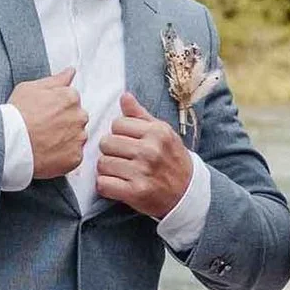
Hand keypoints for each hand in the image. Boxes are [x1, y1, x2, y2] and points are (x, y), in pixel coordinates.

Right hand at [10, 69, 88, 180]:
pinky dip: (64, 156)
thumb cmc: (17, 113)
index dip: (57, 108)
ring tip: (46, 142)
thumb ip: (55, 80)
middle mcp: (79, 116)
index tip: (46, 114)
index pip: (72, 100)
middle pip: (77, 119)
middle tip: (45, 129)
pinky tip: (49, 153)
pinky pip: (74, 156)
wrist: (10, 143)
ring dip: (66, 139)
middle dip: (65, 123)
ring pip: (77, 137)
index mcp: (70, 97)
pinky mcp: (75, 158)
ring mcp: (78, 138)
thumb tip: (71, 71)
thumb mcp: (30, 88)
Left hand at [96, 90, 192, 216]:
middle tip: (123, 158)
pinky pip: (103, 184)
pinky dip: (106, 186)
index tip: (128, 142)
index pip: (117, 124)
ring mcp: (142, 172)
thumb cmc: (172, 159)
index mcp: (157, 132)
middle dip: (111, 151)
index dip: (119, 133)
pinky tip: (117, 185)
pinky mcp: (135, 192)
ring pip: (102, 163)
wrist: (187, 193)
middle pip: (106, 142)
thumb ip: (141, 115)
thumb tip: (124, 96)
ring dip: (107, 169)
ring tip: (121, 172)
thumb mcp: (163, 133)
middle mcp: (150, 150)